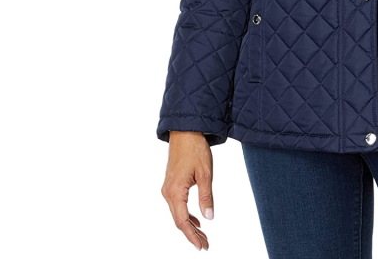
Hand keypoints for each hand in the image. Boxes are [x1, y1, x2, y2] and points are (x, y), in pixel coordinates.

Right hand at [160, 131, 213, 250]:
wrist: (185, 131)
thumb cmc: (195, 149)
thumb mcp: (205, 173)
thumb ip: (206, 197)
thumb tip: (209, 218)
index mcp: (175, 191)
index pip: (183, 221)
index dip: (192, 236)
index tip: (201, 246)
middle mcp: (168, 192)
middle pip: (179, 220)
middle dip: (192, 234)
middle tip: (205, 244)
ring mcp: (168, 188)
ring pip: (178, 213)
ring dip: (190, 225)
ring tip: (203, 235)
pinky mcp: (171, 183)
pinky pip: (177, 204)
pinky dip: (186, 214)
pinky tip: (197, 219)